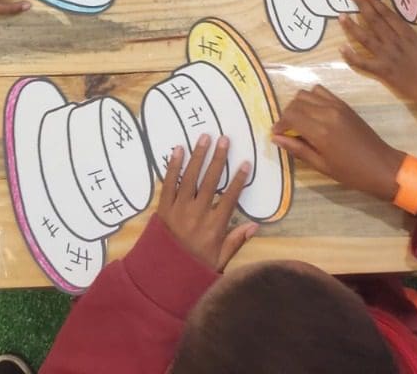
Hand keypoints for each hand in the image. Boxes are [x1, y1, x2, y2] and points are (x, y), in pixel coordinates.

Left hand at [157, 136, 256, 270]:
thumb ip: (236, 242)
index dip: (238, 180)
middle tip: (224, 139)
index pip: (230, 198)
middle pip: (211, 182)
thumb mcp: (219, 262)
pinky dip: (172, 166)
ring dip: (198, 156)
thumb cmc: (192, 269)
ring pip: (190, 178)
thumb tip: (255, 226)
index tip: (245, 163)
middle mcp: (197, 215)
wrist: (161, 279)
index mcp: (214, 227)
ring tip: (205, 137)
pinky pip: (168, 184)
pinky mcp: (163, 208)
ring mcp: (178, 210)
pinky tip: (177, 150)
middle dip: (218, 159)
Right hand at [272, 85, 402, 201]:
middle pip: (296, 102)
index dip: (280, 124)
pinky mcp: (344, 104)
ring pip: (307, 93)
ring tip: (299, 121)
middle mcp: (327, 113)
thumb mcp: (321, 165)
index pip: (290, 116)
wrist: (381, 165)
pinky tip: (313, 113)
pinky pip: (321, 91)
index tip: (277, 134)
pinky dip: (312, 98)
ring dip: (298, 104)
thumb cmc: (350, 173)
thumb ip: (298, 149)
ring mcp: (336, 105)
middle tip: (287, 130)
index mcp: (320, 131)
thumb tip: (276, 138)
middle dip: (287, 114)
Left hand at [340, 0, 416, 111]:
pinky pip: (365, 64)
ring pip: (366, 39)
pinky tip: (341, 49)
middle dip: (362, 6)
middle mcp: (396, 43)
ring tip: (340, 16)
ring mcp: (388, 57)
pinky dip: (352, 57)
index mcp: (408, 35)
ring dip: (352, 27)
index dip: (376, 2)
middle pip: (375, 21)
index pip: (389, 15)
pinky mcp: (384, 72)